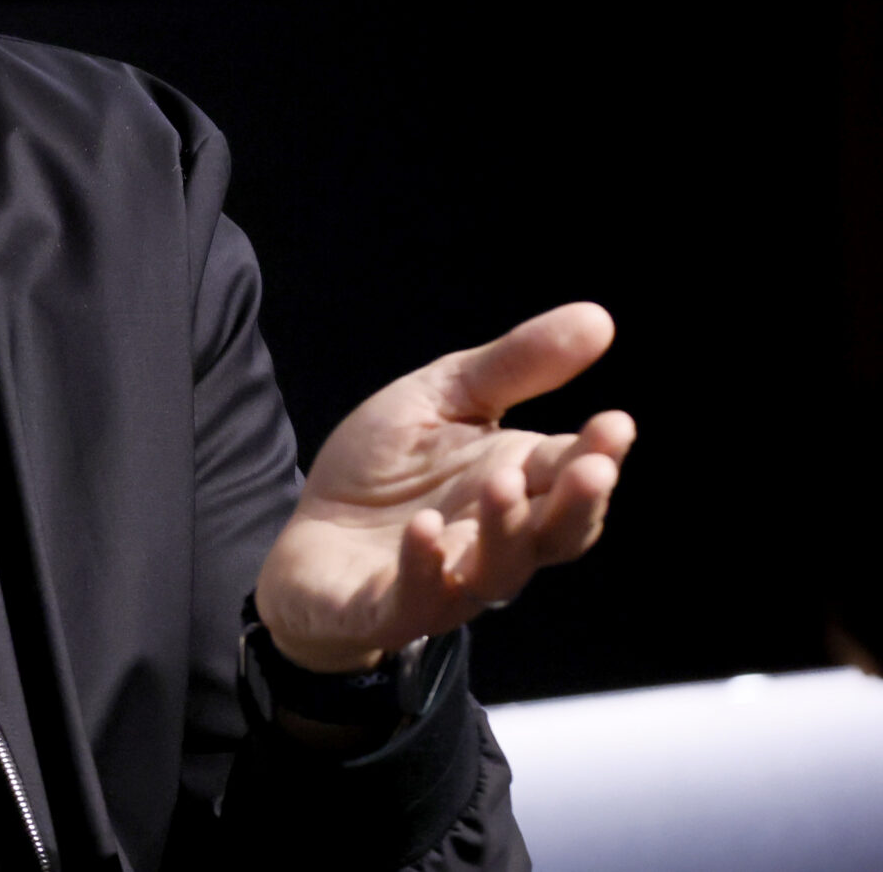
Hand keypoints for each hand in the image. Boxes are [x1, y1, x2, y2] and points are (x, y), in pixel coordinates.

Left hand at [254, 302, 635, 672]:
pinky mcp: (387, 606)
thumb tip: (598, 318)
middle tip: (592, 467)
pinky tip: (425, 529)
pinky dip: (424, 568)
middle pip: (554, 533)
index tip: (616, 422)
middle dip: (578, 502)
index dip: (597, 454)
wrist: (309, 532)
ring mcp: (445, 580)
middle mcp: (492, 539)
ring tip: (502, 481)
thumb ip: (514, 366)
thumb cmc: (385, 468)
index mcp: (515, 484)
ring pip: (497, 573)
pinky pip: (416, 600)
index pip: (571, 474)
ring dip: (506, 531)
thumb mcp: (441, 398)